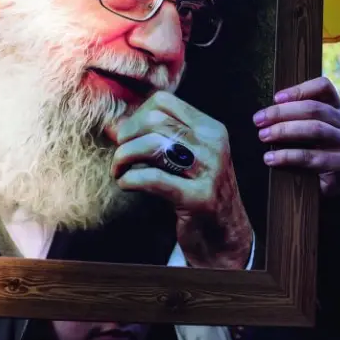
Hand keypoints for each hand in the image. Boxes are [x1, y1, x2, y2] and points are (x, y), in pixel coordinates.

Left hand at [109, 92, 253, 269]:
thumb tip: (113, 125)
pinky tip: (126, 184)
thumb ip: (156, 139)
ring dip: (124, 157)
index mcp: (211, 129)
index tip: (127, 137)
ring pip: (152, 145)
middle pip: (154, 120)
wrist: (226, 237)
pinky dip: (130, 179)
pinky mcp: (198, 198)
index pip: (164, 102)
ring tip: (119, 171)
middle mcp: (213, 145)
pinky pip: (152, 178)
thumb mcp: (185, 160)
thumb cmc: (199, 196)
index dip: (136, 116)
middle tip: (120, 156)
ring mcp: (208, 171)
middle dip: (126, 137)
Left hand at [253, 77, 339, 197]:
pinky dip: (287, 157)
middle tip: (259, 120)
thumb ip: (293, 117)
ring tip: (263, 136)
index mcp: (336, 108)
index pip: (324, 87)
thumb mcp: (303, 130)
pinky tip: (270, 159)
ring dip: (284, 131)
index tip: (275, 98)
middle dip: (282, 113)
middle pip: (314, 109)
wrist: (323, 186)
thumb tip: (265, 113)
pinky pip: (312, 158)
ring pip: (315, 130)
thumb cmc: (308, 152)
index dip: (299, 89)